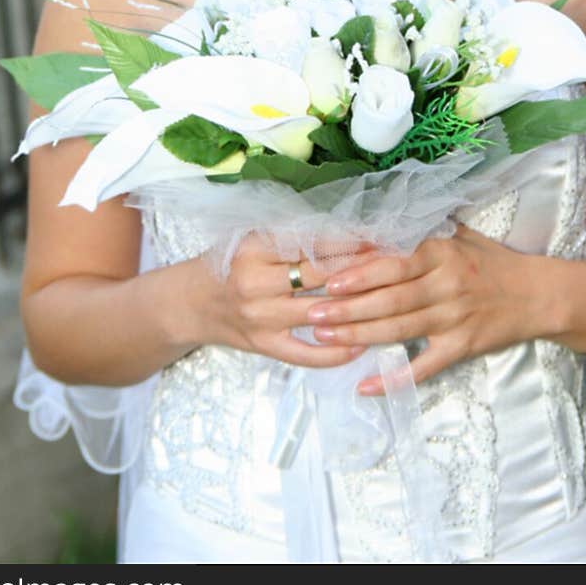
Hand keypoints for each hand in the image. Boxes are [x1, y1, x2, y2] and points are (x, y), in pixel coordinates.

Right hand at [200, 232, 377, 370]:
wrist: (191, 302)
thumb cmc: (228, 262)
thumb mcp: (251, 238)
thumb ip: (291, 235)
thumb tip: (348, 230)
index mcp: (254, 248)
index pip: (311, 243)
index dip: (348, 242)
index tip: (378, 239)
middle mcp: (256, 282)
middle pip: (320, 276)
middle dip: (361, 271)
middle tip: (394, 266)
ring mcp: (261, 318)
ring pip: (320, 314)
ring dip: (357, 309)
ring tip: (389, 301)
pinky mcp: (264, 346)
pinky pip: (306, 354)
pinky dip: (336, 353)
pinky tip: (362, 345)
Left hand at [303, 226, 541, 393]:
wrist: (539, 294)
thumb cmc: (492, 262)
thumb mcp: (459, 236)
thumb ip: (420, 233)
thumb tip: (373, 224)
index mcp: (442, 254)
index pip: (393, 265)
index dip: (359, 274)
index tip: (327, 281)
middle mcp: (446, 285)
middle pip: (389, 299)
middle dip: (347, 308)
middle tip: (311, 313)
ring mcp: (454, 319)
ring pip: (399, 330)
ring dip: (359, 336)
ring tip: (325, 337)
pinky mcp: (463, 347)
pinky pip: (424, 367)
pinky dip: (395, 379)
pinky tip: (365, 386)